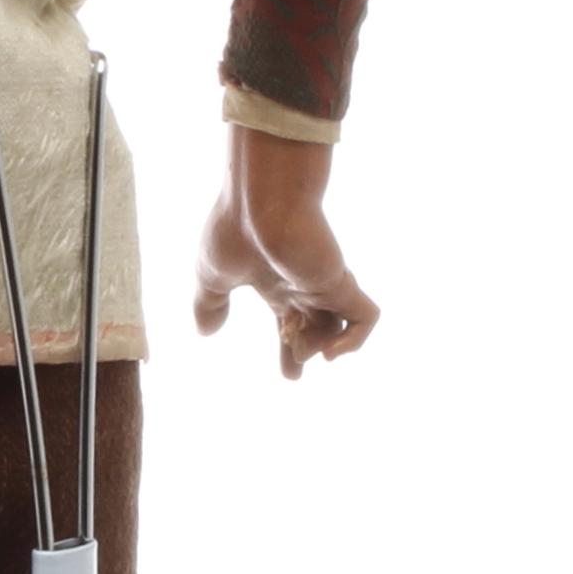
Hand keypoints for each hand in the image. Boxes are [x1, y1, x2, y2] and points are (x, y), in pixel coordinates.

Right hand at [194, 127, 379, 377]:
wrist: (260, 200)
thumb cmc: (234, 229)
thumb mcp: (210, 274)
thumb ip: (209, 303)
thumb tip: (206, 332)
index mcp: (275, 282)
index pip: (289, 320)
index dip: (290, 349)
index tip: (291, 374)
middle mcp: (302, 283)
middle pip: (316, 325)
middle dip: (307, 351)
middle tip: (294, 373)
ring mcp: (323, 283)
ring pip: (339, 324)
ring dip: (320, 346)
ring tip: (302, 348)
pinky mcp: (340, 282)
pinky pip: (366, 317)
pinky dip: (357, 339)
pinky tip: (331, 352)